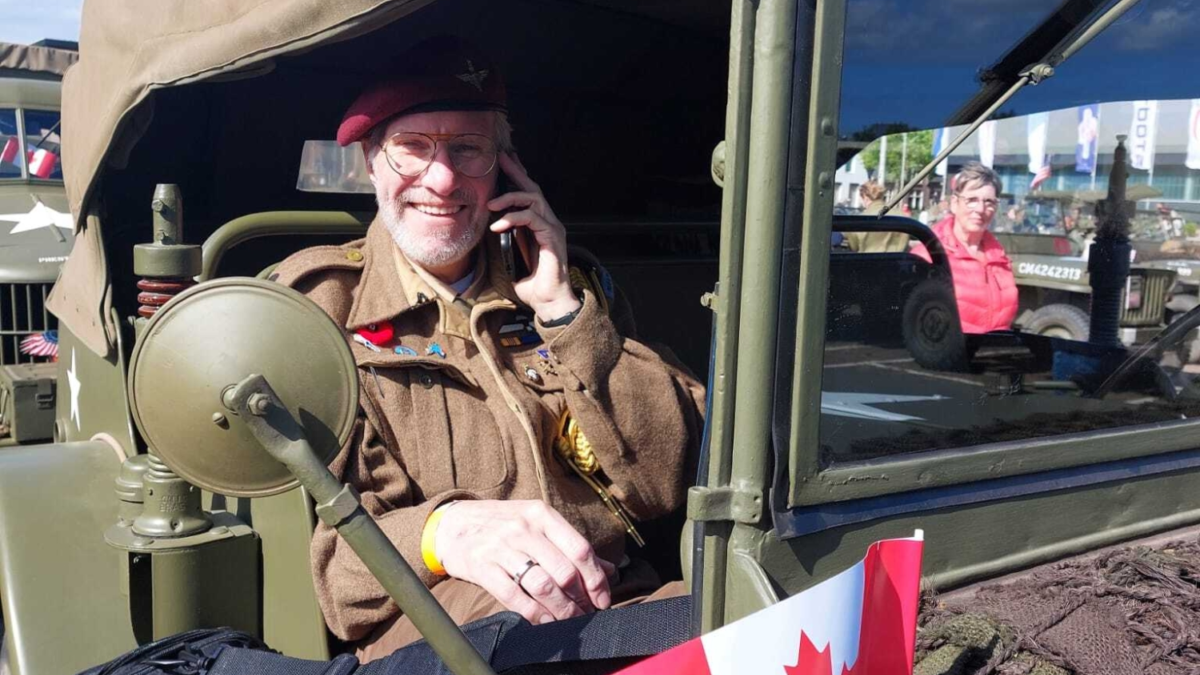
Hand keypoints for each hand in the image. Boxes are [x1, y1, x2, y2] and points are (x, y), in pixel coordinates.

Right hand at [434, 500, 614, 624]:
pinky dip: (535, 614)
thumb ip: (570, 545)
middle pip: (564, 570)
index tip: (603, 598)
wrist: (450, 525)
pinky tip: (545, 622)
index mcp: (541, 514)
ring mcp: (501, 547)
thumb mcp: (536, 523)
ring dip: (561, 610)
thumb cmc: (500, 525)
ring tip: (569, 620)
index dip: (596, 579)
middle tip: (586, 613)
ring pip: (543, 585)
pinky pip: (515, 597)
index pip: (580, 548)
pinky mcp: (482, 567)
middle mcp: (523, 528)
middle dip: (580, 599)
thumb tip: (609, 569)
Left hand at [488, 153, 581, 322]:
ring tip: (491, 204)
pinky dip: (513, 218)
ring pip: (534, 200)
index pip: (529, 196)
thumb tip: (491, 234)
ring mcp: (553, 230)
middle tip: (501, 160)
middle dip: (517, 173)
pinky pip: (533, 219)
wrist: (549, 303)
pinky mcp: (552, 239)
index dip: (517, 178)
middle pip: (534, 190)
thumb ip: (507, 244)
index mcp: (541, 226)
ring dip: (510, 198)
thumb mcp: (513, 259)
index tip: (503, 164)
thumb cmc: (534, 286)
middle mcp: (550, 224)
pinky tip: (498, 225)